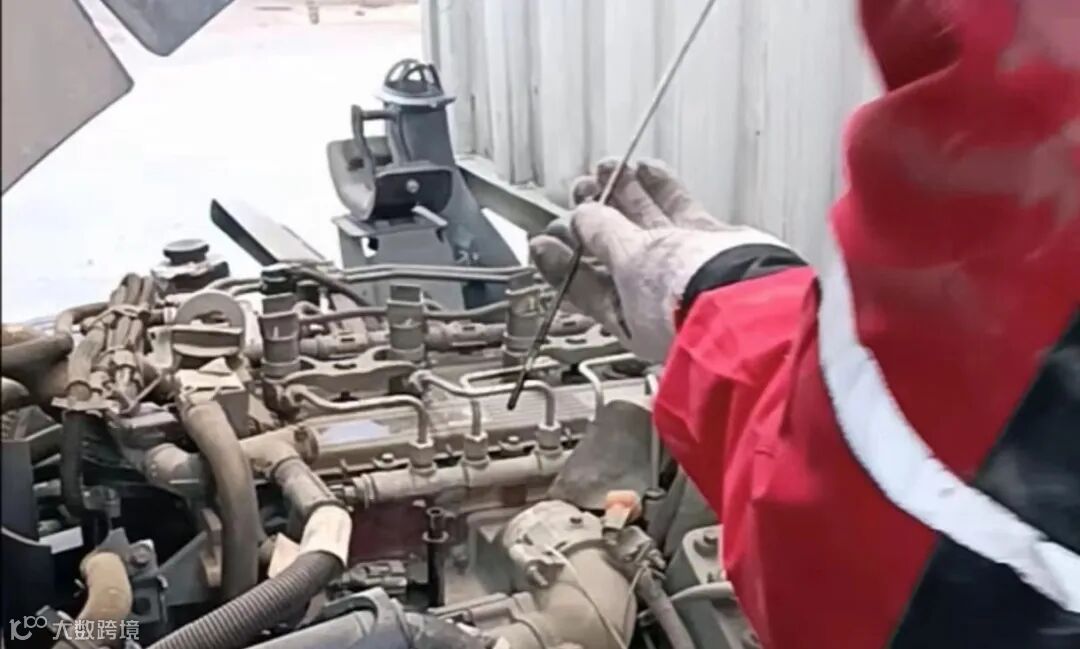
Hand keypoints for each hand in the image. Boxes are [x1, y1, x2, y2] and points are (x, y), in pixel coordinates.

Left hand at [530, 159, 787, 361]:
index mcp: (628, 318)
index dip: (563, 260)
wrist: (749, 296)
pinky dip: (662, 188)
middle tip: (579, 188)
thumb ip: (604, 235)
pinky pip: (681, 211)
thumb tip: (583, 215)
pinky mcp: (713, 245)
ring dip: (625, 195)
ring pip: (648, 225)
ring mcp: (686, 268)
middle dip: (594, 217)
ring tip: (607, 169)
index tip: (544, 238)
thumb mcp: (629, 262)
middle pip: (616, 250)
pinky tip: (646, 169)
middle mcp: (657, 296)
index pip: (585, 286)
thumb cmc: (687, 301)